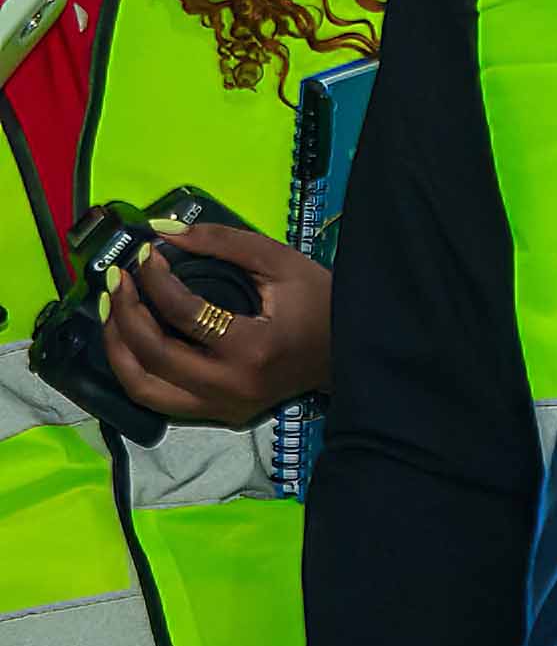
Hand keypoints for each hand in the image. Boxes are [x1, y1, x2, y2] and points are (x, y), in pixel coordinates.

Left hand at [105, 220, 328, 424]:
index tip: (147, 254)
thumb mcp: (280, 262)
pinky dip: (135, 369)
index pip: (183, 312)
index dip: (155, 279)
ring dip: (117, 349)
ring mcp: (222, 407)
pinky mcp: (219, 415)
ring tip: (114, 312)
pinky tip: (132, 341)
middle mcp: (231, 386)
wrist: (353, 352)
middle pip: (152, 354)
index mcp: (252, 349)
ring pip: (143, 387)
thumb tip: (162, 231)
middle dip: (125, 311)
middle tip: (119, 279)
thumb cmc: (322, 303)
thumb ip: (222, 241)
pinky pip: (158, 399)